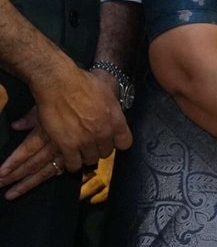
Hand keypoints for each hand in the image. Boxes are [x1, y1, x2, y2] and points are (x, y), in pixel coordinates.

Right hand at [0, 66, 131, 198]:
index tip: (110, 140)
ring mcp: (86, 141)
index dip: (116, 142)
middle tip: (90, 143)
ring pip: (90, 159)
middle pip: (106, 152)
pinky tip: (69, 156)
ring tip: (79, 150)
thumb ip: (114, 107)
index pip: (125, 143)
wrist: (60, 83)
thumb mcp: (109, 92)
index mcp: (116, 120)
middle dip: (99, 148)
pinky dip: (71, 163)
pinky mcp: (67, 145)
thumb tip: (116, 109)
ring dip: (85, 156)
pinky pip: (73, 164)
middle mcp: (104, 133)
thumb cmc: (84, 83)